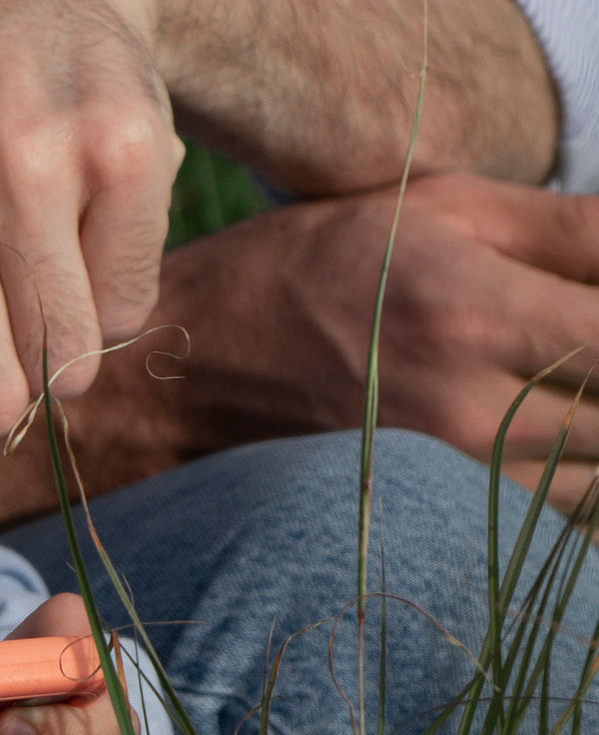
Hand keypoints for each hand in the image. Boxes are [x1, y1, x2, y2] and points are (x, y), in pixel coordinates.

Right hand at [0, 173, 598, 526]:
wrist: (178, 374)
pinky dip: (571, 487)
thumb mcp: (431, 208)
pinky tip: (552, 443)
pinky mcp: (436, 526)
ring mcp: (450, 480)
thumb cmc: (307, 269)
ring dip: (597, 438)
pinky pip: (554, 525)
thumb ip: (564, 225)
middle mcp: (467, 406)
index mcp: (471, 306)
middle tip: (582, 355)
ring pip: (595, 485)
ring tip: (569, 393)